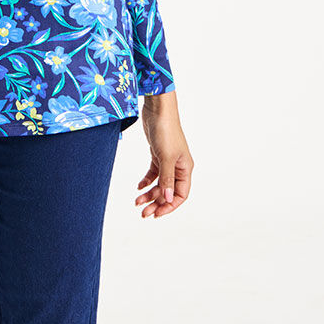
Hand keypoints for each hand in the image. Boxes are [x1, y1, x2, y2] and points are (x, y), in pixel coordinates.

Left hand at [135, 90, 192, 218]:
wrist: (158, 110)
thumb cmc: (165, 130)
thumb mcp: (165, 157)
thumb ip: (166, 179)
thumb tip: (168, 199)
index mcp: (185, 168)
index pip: (180, 195)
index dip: (169, 206)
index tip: (156, 214)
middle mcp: (178, 166)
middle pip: (168, 192)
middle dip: (156, 203)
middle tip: (143, 213)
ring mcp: (168, 161)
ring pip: (160, 184)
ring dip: (149, 194)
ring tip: (137, 202)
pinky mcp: (158, 154)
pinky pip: (153, 173)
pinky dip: (146, 181)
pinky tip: (138, 187)